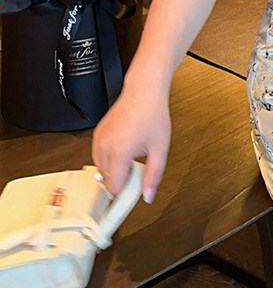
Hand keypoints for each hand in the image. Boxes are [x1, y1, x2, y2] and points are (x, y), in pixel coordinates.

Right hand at [92, 86, 170, 204]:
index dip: (125, 192)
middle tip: (137, 168)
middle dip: (121, 179)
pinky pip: (98, 156)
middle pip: (106, 180)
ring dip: (115, 169)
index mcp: (120, 152)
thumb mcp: (160, 149)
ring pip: (100, 169)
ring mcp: (98, 140)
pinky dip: (109, 158)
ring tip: (132, 155)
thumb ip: (153, 176)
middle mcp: (105, 147)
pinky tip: (124, 148)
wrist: (144, 92)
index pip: (114, 188)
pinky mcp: (97, 134)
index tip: (133, 191)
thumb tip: (148, 195)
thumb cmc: (152, 115)